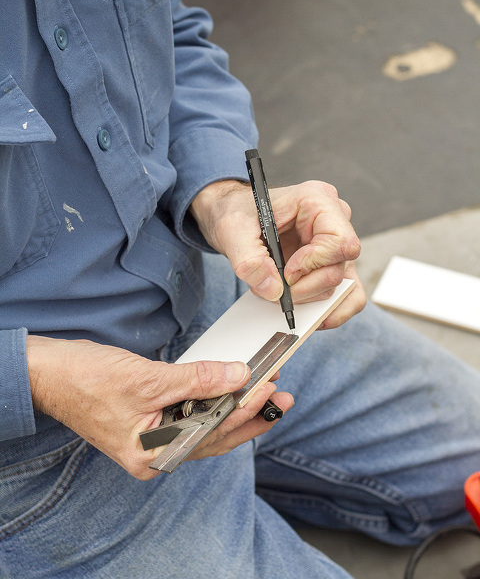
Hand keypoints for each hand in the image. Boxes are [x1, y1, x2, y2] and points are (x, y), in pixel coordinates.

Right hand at [26, 335, 292, 479]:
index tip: (272, 388)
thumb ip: (196, 380)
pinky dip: (212, 399)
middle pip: (215, 435)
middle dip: (251, 415)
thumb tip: (238, 377)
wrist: (48, 372)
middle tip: (284, 396)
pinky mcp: (152, 420)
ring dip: (235, 405)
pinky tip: (230, 389)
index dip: (246, 409)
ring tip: (267, 390)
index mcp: (153, 455)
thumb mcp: (148, 378)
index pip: (213, 433)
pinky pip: (191, 413)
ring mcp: (154, 438)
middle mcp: (156, 453)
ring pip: (206, 425)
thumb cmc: (86, 379)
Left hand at [191, 179, 365, 327]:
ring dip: (310, 297)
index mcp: (317, 201)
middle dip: (306, 287)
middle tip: (277, 288)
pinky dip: (333, 309)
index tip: (286, 273)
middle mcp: (334, 220)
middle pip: (339, 268)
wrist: (234, 216)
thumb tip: (273, 290)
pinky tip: (315, 317)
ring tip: (280, 292)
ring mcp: (334, 243)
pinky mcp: (330, 263)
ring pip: (342, 285)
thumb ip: (249, 260)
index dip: (313, 264)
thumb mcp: (233, 230)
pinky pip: (348, 292)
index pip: (339, 242)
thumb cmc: (238, 212)